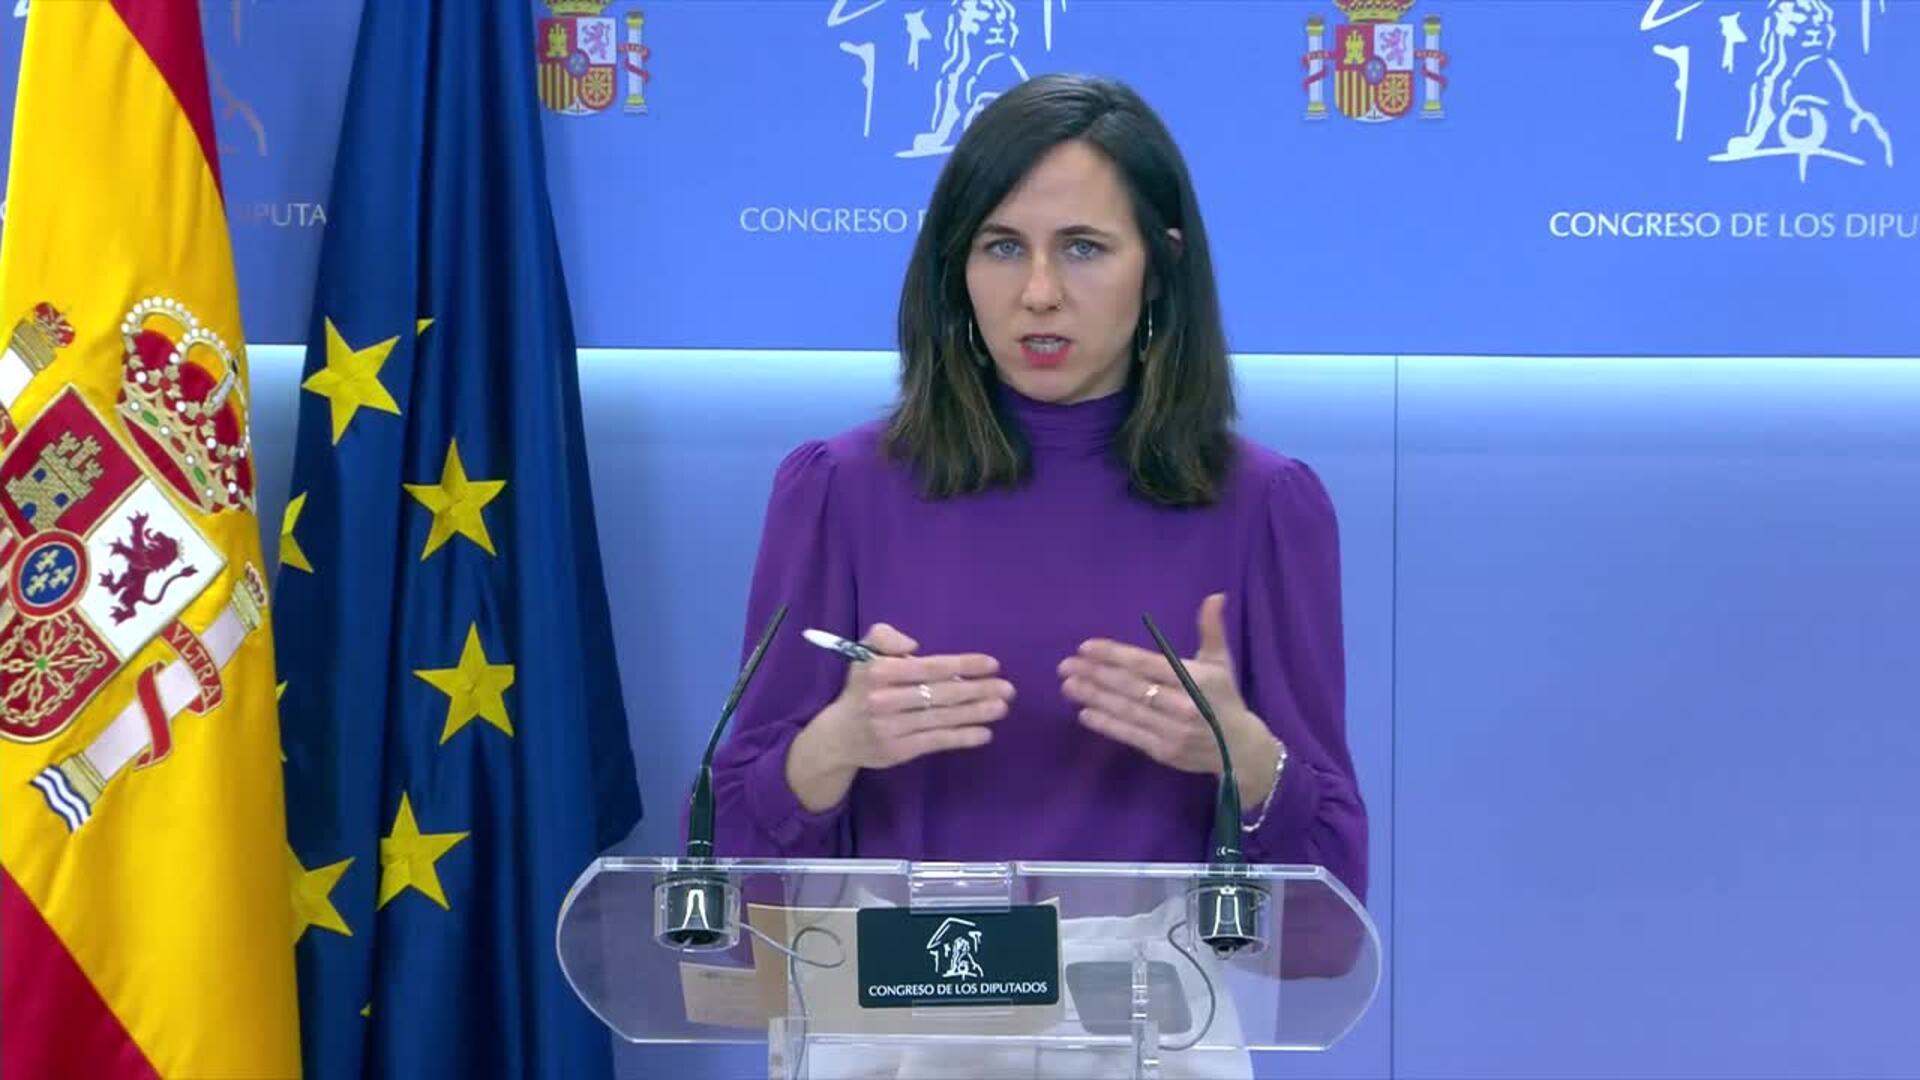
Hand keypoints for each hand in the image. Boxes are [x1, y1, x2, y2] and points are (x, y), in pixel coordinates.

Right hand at [811, 623, 1013, 769]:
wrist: (837, 736)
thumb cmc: (860, 688)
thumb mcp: (863, 653)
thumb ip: (885, 636)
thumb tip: (914, 645)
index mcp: (879, 672)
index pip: (929, 667)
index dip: (963, 665)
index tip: (992, 664)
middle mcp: (885, 700)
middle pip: (941, 694)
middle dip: (978, 690)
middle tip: (1008, 688)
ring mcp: (892, 727)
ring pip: (942, 718)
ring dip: (976, 713)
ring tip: (1002, 707)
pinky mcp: (899, 751)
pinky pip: (936, 741)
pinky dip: (962, 737)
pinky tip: (984, 733)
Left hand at [1058, 594, 1282, 808]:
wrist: (1242, 750)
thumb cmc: (1225, 699)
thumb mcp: (1220, 662)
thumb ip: (1212, 628)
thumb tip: (1215, 595)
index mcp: (1195, 679)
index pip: (1146, 664)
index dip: (1114, 655)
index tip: (1086, 647)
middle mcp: (1182, 705)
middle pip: (1131, 687)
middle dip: (1095, 674)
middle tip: (1065, 664)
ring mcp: (1171, 731)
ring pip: (1126, 710)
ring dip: (1093, 697)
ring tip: (1068, 685)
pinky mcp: (1164, 751)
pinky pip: (1129, 735)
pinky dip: (1106, 724)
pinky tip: (1084, 713)